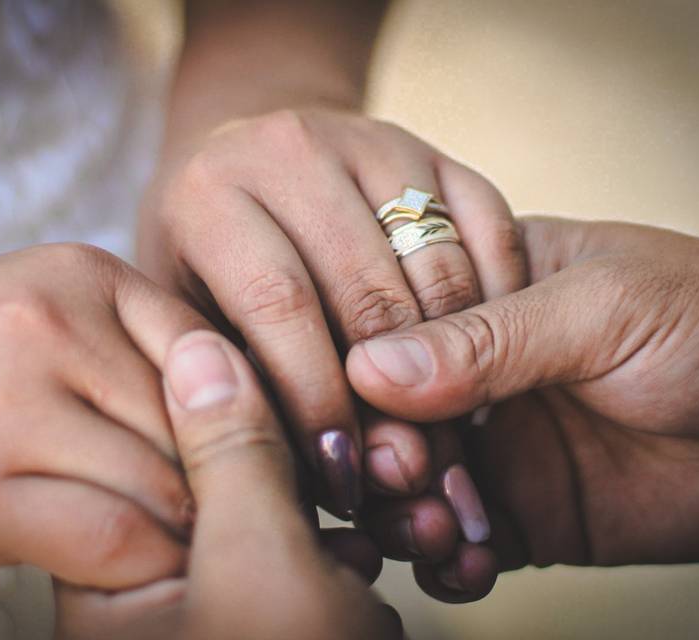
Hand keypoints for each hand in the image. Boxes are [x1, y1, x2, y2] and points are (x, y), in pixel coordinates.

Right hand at [0, 244, 209, 587]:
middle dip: (216, 477)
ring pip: (165, 482)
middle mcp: (56, 322)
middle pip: (195, 420)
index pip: (210, 350)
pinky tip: (133, 565)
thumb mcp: (44, 320)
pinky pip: (112, 537)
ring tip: (184, 542)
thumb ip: (135, 348)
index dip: (239, 418)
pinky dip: (141, 563)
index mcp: (85, 274)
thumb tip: (239, 409)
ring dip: (183, 526)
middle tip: (225, 513)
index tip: (246, 461)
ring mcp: (16, 401)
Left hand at [54, 331, 402, 639]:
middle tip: (378, 470)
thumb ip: (228, 458)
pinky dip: (370, 544)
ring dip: (360, 505)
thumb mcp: (260, 572)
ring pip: (292, 506)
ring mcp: (230, 600)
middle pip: (235, 476)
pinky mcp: (287, 608)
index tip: (302, 384)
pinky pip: (322, 546)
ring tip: (409, 522)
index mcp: (116, 581)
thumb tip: (198, 347)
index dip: (238, 406)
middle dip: (318, 470)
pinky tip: (410, 546)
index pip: (162, 446)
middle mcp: (164, 589)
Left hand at [141, 108, 524, 587]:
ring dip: (456, 361)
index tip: (340, 470)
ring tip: (446, 427)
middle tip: (407, 464)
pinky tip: (482, 362)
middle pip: (367, 292)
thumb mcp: (198, 320)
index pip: (278, 305)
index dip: (318, 400)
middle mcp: (290, 149)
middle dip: (395, 397)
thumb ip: (256, 389)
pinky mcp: (434, 149)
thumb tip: (347, 469)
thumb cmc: (212, 265)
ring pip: (437, 269)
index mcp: (210, 193)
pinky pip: (493, 231)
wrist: (247, 161)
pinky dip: (499, 305)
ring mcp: (370, 141)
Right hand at [348, 218, 698, 584]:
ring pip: (410, 486)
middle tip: (406, 475)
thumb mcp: (606, 306)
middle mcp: (476, 371)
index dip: (359, 369)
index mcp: (483, 288)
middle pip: (384, 414)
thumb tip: (371, 366)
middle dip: (381, 451)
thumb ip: (490, 338)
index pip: (384, 322)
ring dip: (404, 515)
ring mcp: (498, 445)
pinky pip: (461, 544)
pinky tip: (470, 564)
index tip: (361, 411)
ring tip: (438, 529)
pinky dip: (449, 564)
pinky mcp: (526, 513)